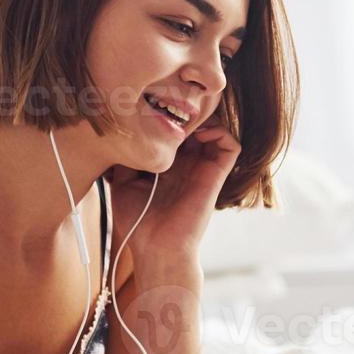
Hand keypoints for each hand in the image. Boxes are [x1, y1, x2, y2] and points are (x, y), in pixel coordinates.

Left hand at [108, 113, 239, 259]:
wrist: (157, 247)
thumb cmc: (139, 221)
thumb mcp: (123, 182)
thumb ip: (127, 157)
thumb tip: (122, 132)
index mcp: (168, 164)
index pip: (175, 129)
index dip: (168, 114)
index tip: (154, 107)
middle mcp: (188, 163)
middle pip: (196, 125)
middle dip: (186, 111)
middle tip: (171, 105)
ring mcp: (204, 168)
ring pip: (216, 129)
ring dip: (204, 118)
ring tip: (185, 120)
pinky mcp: (216, 175)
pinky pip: (231, 144)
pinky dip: (220, 131)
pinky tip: (198, 135)